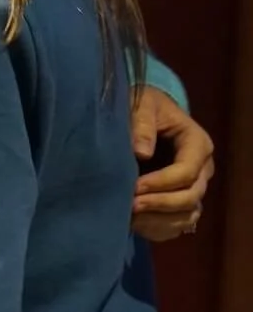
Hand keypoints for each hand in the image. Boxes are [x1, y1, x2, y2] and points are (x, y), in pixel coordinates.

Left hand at [130, 87, 214, 241]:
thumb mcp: (143, 104)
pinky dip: (160, 229)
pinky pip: (179, 224)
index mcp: (197, 144)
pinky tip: (137, 225)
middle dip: (160, 203)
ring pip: (187, 215)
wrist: (148, 112)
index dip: (162, 182)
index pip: (186, 172)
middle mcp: (202, 169)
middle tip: (131, 205)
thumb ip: (142, 124)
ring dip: (160, 220)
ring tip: (131, 218)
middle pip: (190, 197)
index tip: (135, 186)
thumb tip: (141, 153)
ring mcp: (194, 187)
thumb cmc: (146, 104)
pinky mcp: (183, 199)